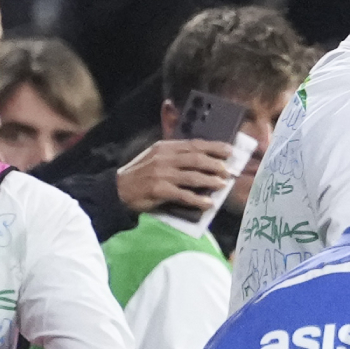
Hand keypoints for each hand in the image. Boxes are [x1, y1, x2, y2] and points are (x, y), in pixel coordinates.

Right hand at [117, 138, 236, 214]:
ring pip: (192, 176)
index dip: (214, 147)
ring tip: (223, 185)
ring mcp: (161, 174)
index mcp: (165, 147)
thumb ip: (177, 155)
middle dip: (216, 165)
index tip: (230, 151)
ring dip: (210, 181)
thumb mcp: (157, 157)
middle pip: (196, 159)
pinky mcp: (159, 190)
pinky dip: (198, 200)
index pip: (194, 144)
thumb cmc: (143, 174)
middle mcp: (164, 158)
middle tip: (229, 171)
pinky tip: (208, 204)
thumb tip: (205, 158)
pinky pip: (183, 195)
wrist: (119, 190)